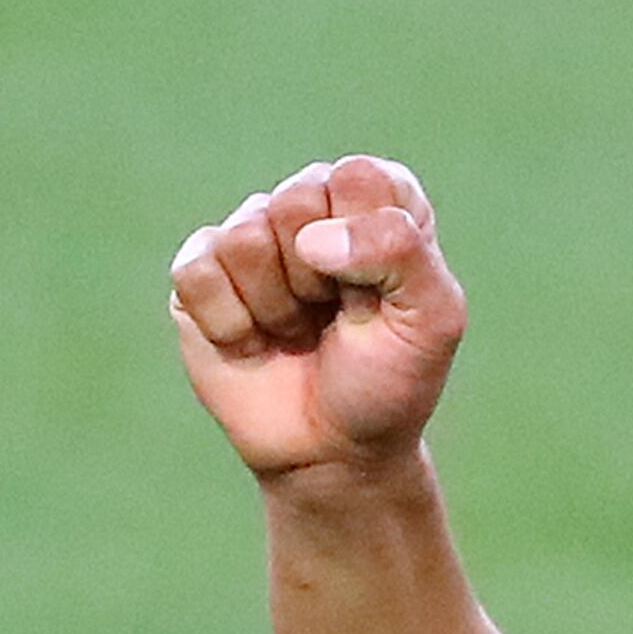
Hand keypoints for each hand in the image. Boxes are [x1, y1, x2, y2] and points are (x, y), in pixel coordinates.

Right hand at [170, 156, 464, 483]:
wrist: (336, 455)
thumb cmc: (389, 383)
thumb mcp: (433, 320)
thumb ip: (401, 251)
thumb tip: (312, 240)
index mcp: (375, 200)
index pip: (358, 178)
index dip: (367, 245)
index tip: (378, 296)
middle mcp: (310, 204)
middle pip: (295, 199)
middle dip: (319, 278)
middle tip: (333, 317)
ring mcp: (249, 234)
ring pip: (246, 239)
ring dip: (278, 308)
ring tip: (295, 333)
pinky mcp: (200, 271)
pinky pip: (200, 273)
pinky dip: (232, 325)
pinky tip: (252, 343)